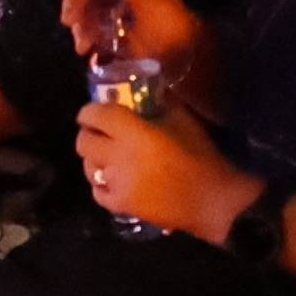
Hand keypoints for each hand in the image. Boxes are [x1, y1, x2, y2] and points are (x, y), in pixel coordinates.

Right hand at [64, 0, 209, 74]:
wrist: (185, 59)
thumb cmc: (175, 28)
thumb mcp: (162, 8)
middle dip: (74, 2)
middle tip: (71, 22)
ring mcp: (107, 11)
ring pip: (81, 10)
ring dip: (77, 26)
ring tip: (83, 47)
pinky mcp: (105, 34)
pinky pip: (86, 32)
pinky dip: (83, 40)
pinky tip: (88, 53)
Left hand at [77, 98, 249, 241]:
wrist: (212, 199)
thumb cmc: (200, 156)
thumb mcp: (183, 119)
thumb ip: (162, 101)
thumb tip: (149, 89)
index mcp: (134, 133)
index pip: (95, 115)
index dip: (89, 111)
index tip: (93, 110)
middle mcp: (119, 158)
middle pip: (83, 142)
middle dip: (88, 133)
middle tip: (99, 132)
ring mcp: (117, 184)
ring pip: (87, 168)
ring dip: (94, 159)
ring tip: (106, 156)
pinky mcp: (121, 206)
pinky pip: (97, 192)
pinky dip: (101, 183)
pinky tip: (114, 179)